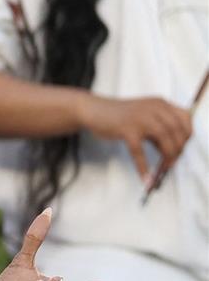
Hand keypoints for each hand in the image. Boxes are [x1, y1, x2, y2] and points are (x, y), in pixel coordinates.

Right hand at [78, 94, 192, 181]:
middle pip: (177, 130)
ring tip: (163, 169)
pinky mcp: (126, 129)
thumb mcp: (143, 118)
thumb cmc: (118, 116)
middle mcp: (153, 108)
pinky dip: (143, 167)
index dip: (187, 135)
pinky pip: (139, 152)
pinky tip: (145, 177)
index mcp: (159, 103)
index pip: (185, 118)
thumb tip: (172, 152)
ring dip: (167, 157)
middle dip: (178, 149)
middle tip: (172, 162)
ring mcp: (140, 118)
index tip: (182, 148)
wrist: (93, 110)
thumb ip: (158, 130)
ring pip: (164, 139)